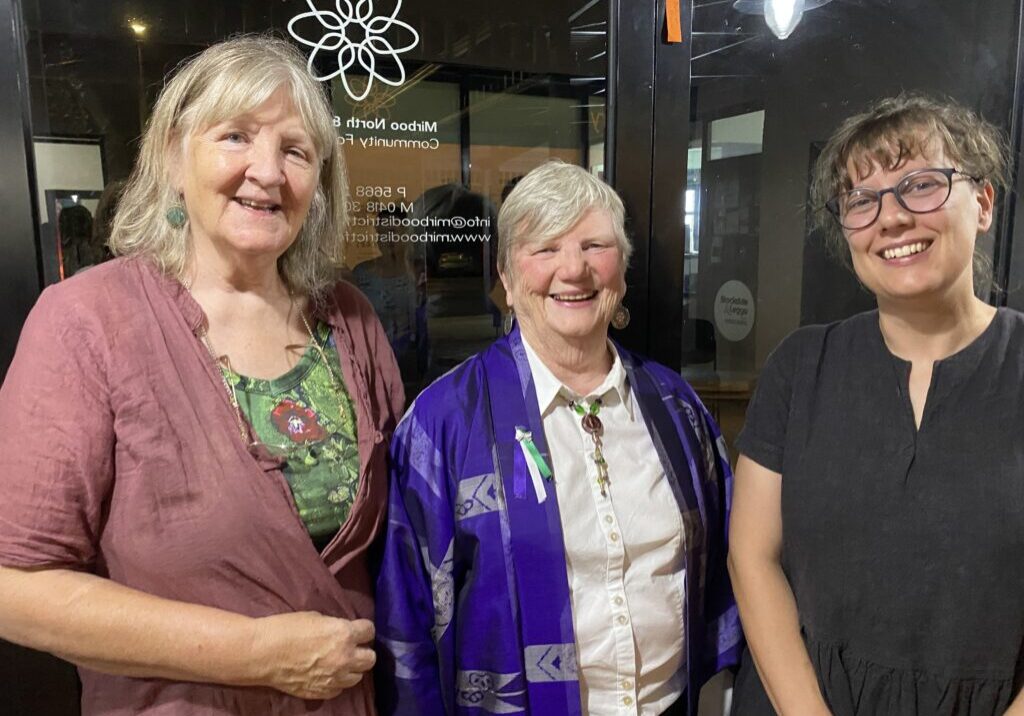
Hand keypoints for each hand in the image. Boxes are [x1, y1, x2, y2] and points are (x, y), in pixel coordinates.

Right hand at [251, 612, 375, 699]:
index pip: (369, 631)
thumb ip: (334, 626)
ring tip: (340, 663)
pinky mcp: (321, 692)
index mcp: (344, 634)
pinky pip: (339, 689)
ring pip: (357, 677)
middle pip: (370, 659)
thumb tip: (340, 632)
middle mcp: (345, 658)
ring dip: (351, 669)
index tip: (358, 629)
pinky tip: (327, 675)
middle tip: (352, 647)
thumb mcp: (316, 617)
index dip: (363, 629)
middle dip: (363, 651)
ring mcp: (334, 678)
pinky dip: (336, 682)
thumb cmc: (286, 628)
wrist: (262, 653)